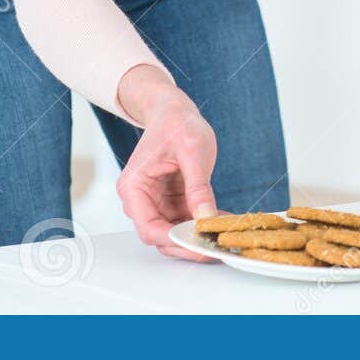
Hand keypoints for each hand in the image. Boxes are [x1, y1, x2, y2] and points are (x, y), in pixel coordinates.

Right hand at [115, 64, 220, 261]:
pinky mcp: (171, 200)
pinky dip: (203, 223)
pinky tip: (224, 220)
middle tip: (217, 249)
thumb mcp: (193, 151)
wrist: (174, 110)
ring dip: (198, 236)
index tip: (200, 246)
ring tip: (225, 235)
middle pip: (161, 236)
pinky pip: (186, 220)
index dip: (175, 241)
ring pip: (175, 231)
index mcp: (134, 187)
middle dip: (188, 244)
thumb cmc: (176, 123)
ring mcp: (156, 201)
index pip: (149, 228)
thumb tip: (205, 217)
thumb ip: (198, 186)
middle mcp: (140, 199)